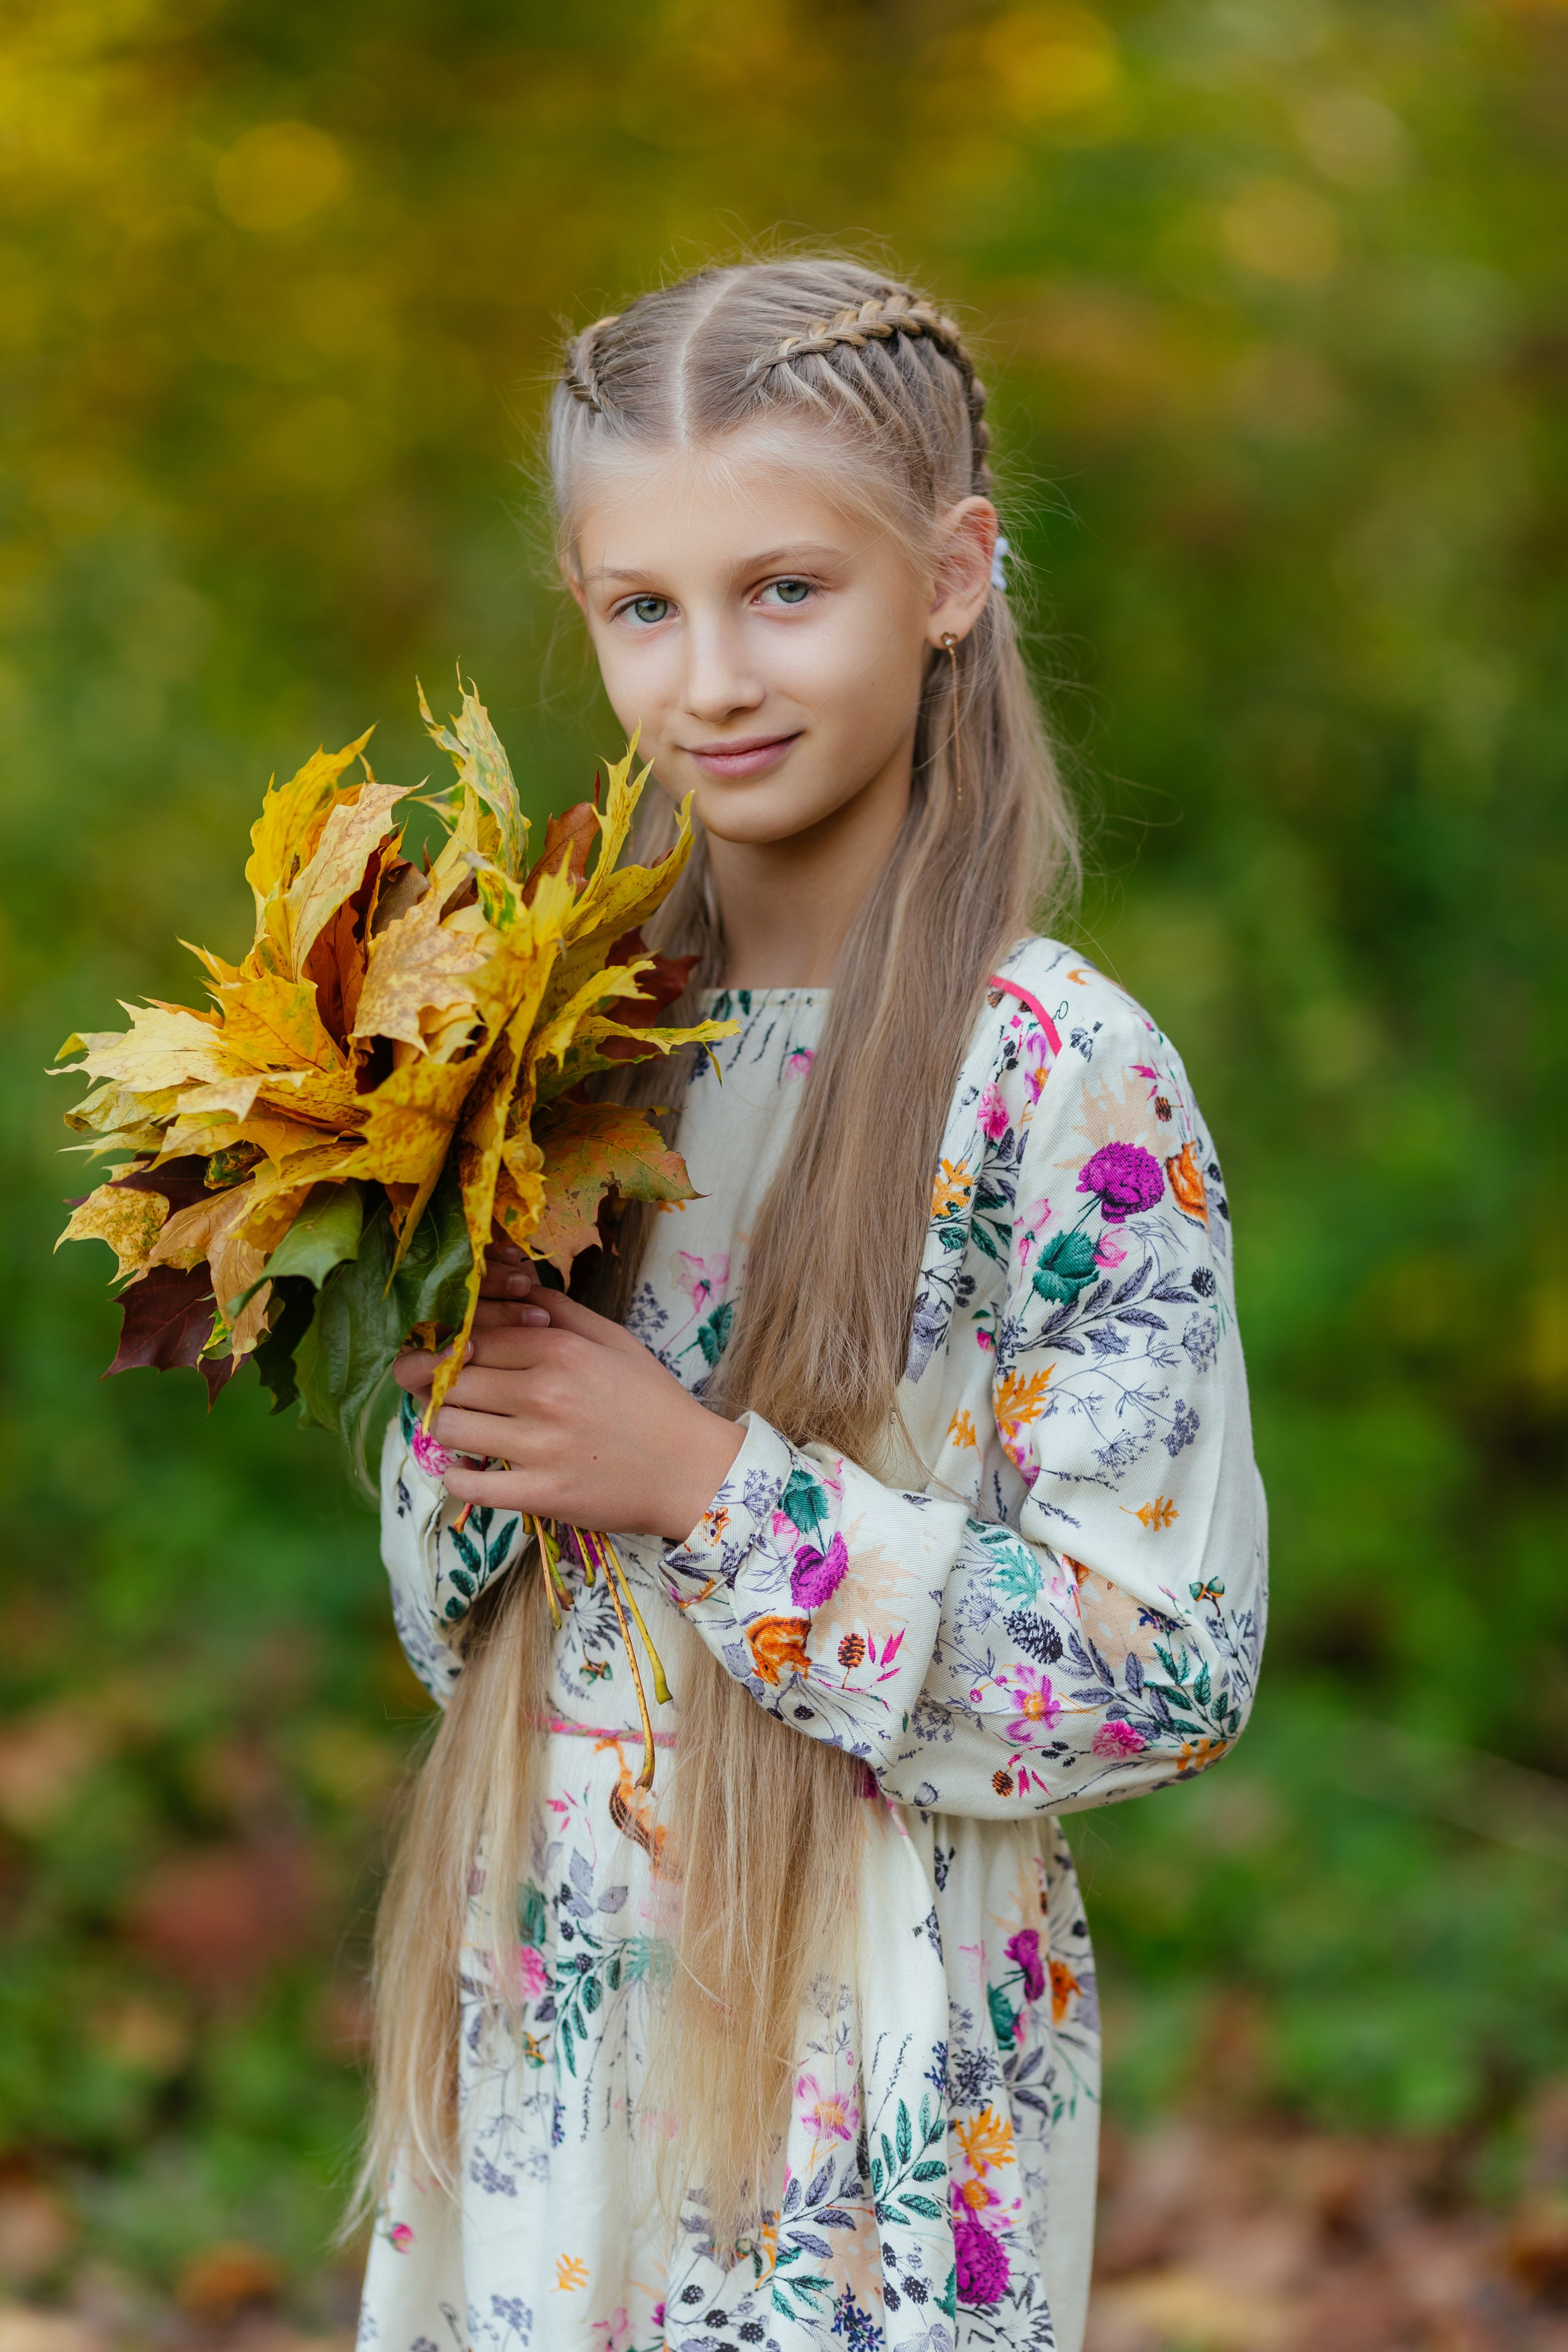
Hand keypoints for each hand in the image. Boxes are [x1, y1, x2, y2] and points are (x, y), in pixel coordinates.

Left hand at [392, 1237, 744, 1542]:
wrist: (692, 1470)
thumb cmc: (652, 1401)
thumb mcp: (614, 1340)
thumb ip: (560, 1310)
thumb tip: (514, 1287)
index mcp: (560, 1350)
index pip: (473, 1335)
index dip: (449, 1344)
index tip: (445, 1354)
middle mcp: (543, 1394)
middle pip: (450, 1379)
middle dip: (433, 1382)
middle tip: (439, 1389)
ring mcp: (539, 1447)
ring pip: (448, 1427)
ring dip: (442, 1426)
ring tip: (460, 1426)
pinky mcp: (540, 1494)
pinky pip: (466, 1484)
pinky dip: (455, 1476)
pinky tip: (468, 1468)